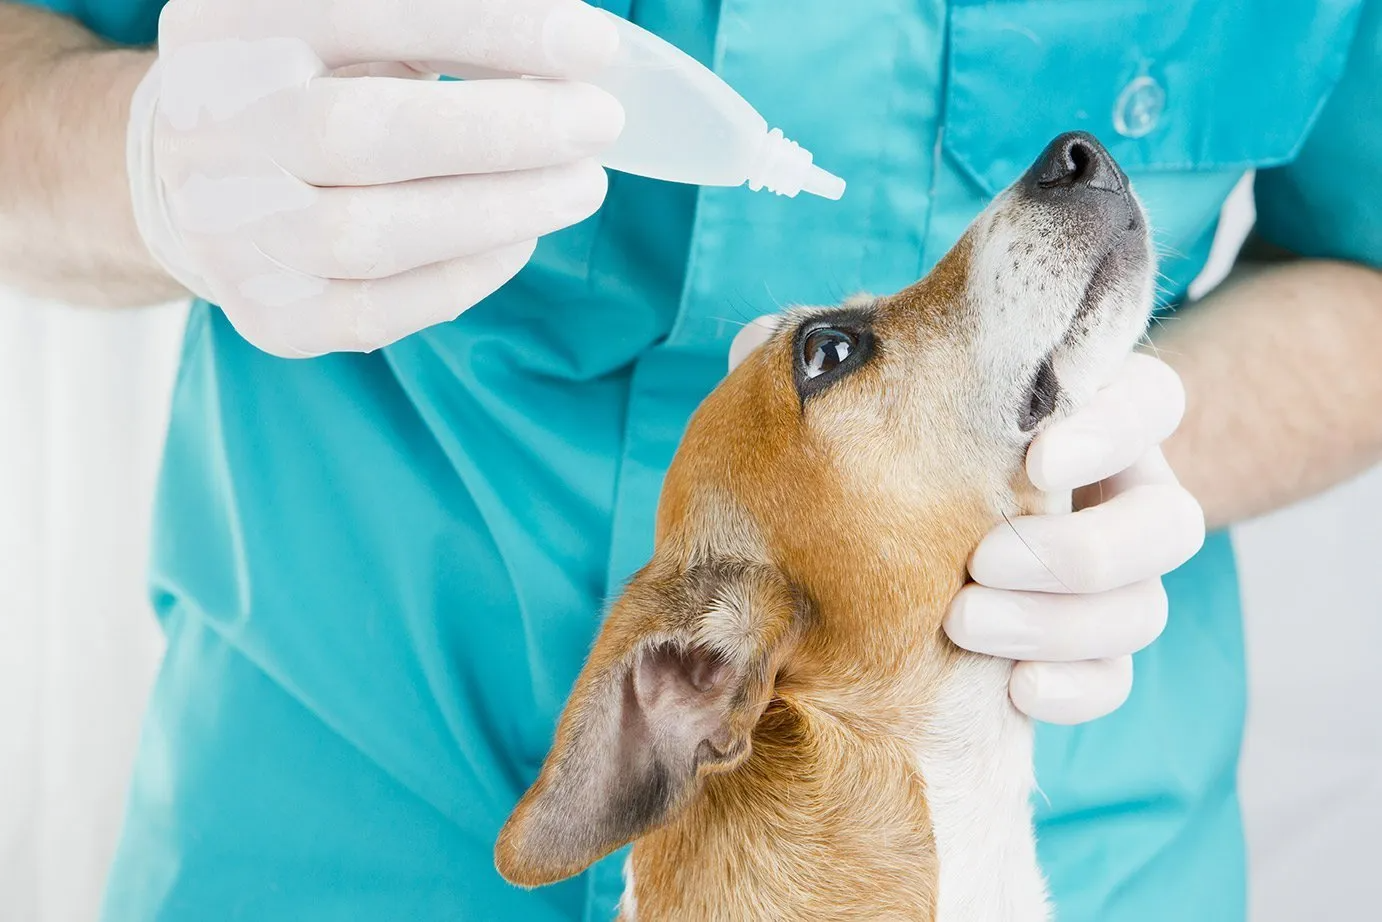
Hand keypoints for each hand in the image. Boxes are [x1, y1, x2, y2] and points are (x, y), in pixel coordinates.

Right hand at [127, 0, 624, 356]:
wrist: (202, 176)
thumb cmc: (310, 80)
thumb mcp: (354, 25)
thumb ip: (444, 23)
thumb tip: (571, 44)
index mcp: (231, 26)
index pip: (368, 12)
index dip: (490, 27)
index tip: (591, 45)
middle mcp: (210, 127)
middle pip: (359, 134)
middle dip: (503, 132)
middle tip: (599, 123)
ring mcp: (228, 228)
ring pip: (367, 236)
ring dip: (497, 211)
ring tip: (581, 186)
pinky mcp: (266, 312)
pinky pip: (375, 312)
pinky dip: (465, 276)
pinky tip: (519, 238)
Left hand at [728, 318, 1204, 724]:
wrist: (878, 563)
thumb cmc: (880, 456)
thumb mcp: (867, 403)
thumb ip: (831, 369)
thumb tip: (758, 338)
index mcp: (1078, 417)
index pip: (1152, 399)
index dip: (1115, 427)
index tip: (1037, 455)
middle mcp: (1113, 495)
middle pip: (1172, 520)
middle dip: (1084, 549)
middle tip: (982, 561)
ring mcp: (1111, 580)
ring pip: (1146, 606)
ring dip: (1062, 622)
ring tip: (962, 620)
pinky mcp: (1090, 651)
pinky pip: (1117, 677)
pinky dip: (1074, 686)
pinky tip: (1012, 690)